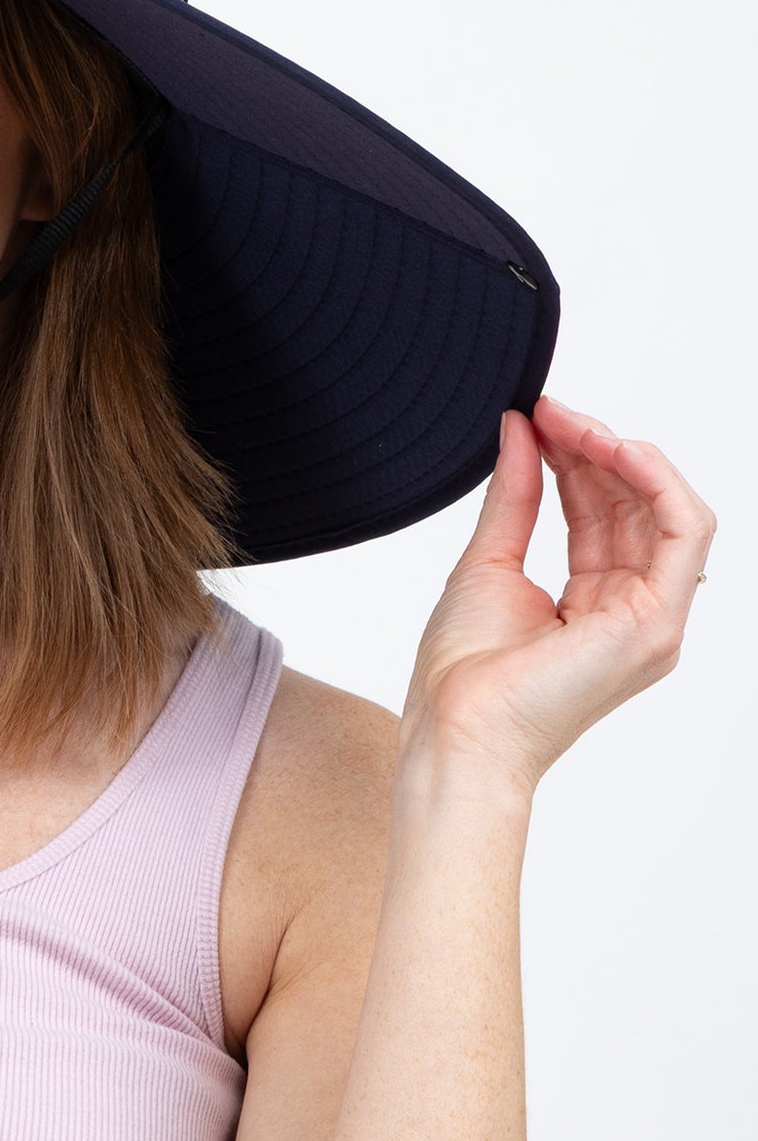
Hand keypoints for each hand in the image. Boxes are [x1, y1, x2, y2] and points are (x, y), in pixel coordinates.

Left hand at [400, 395, 714, 791]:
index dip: (576, 458)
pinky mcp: (656, 623)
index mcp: (596, 602)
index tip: (537, 418)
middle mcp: (632, 610)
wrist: (455, 729)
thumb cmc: (463, 671)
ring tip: (571, 423)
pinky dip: (658, 482)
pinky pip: (685, 533)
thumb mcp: (488, 561)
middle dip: (594, 448)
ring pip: (666, 511)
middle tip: (548, 411)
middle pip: (635, 506)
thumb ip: (513, 496)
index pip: (603, 512)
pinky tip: (616, 447)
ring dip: (621, 456)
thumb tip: (520, 431)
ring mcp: (651, 619)